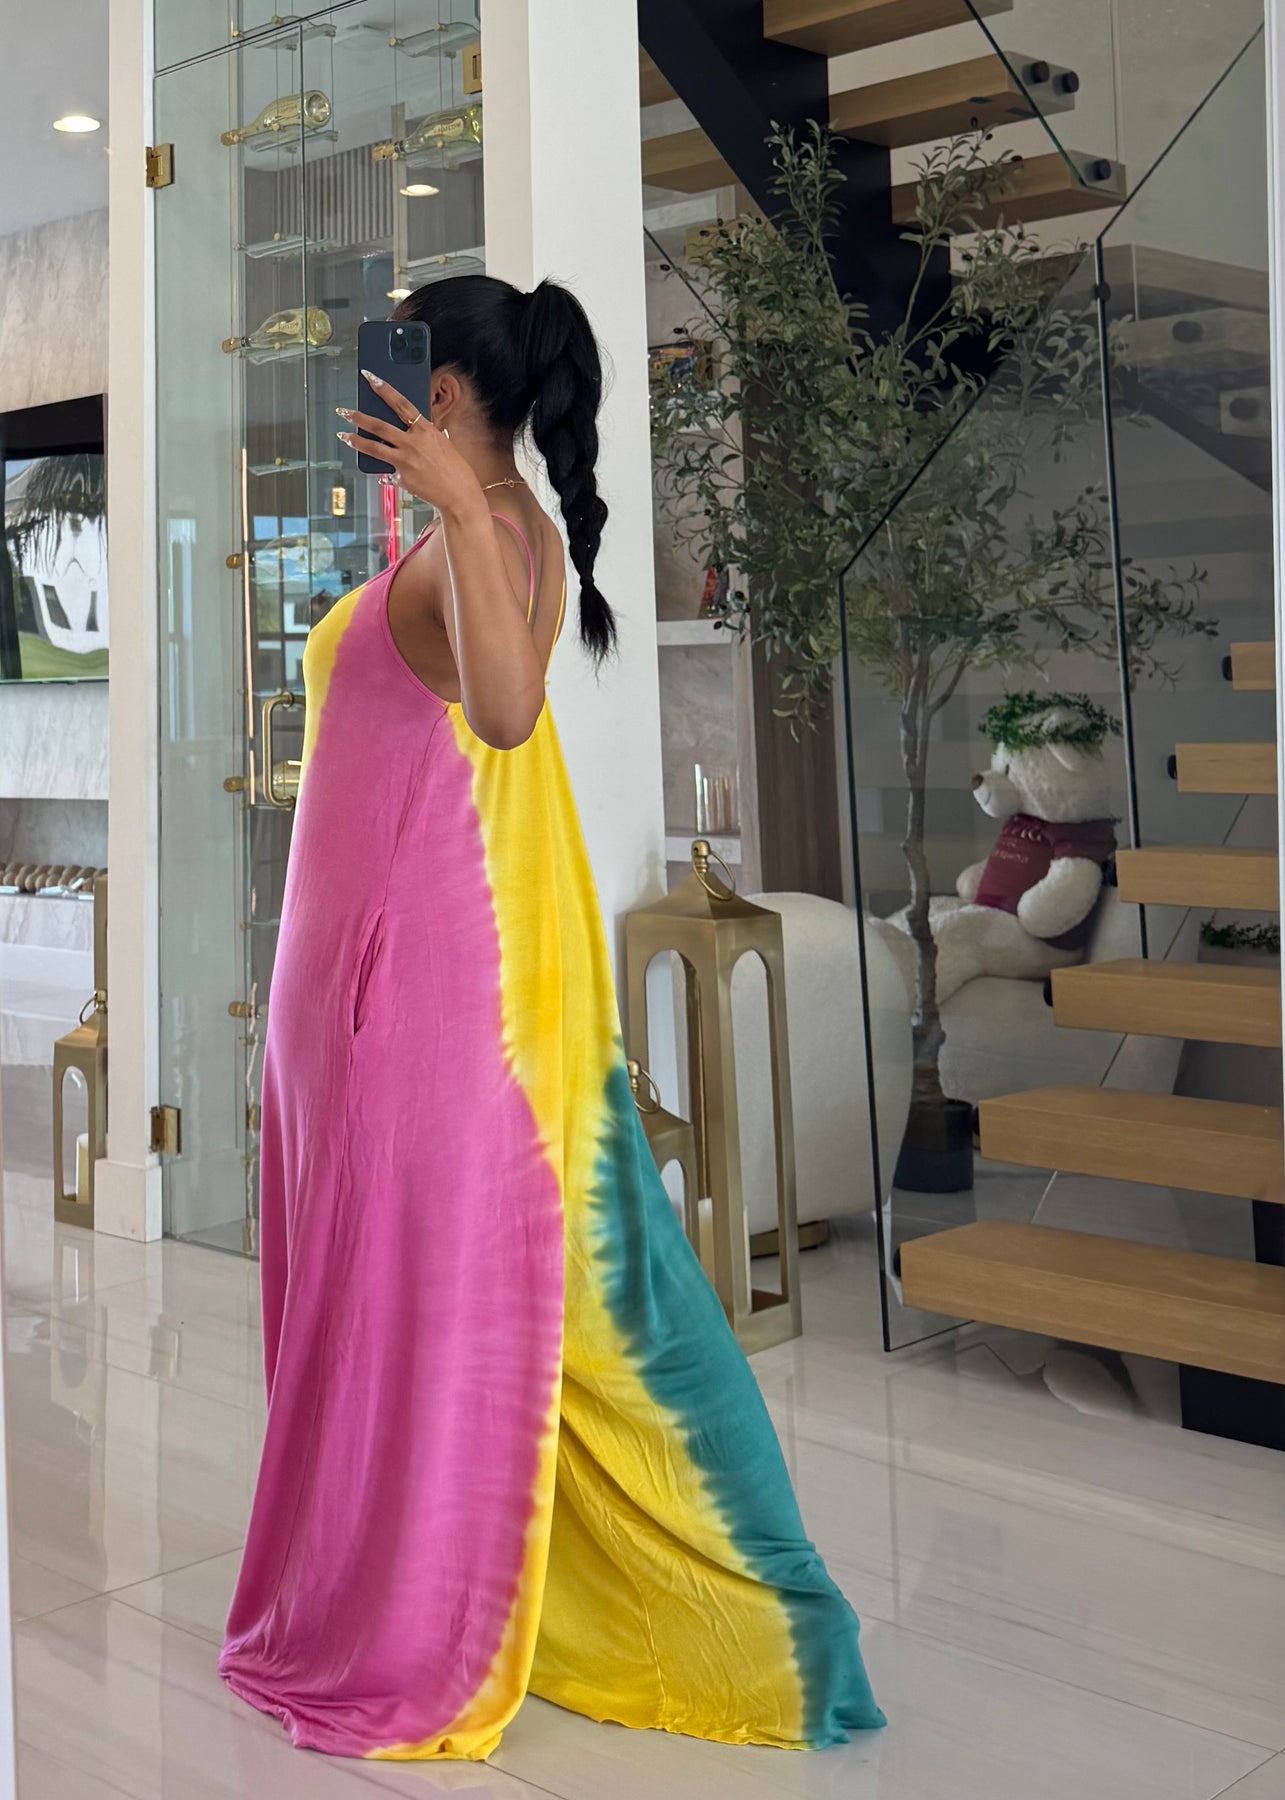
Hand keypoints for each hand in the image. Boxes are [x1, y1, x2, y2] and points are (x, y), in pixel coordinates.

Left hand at [337, 374, 483, 516]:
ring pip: (374, 448)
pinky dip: (386, 472)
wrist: (460, 495)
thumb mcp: (442, 443)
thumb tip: (406, 432)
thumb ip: (422, 436)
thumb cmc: (456, 469)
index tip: (370, 377)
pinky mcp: (402, 478)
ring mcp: (405, 461)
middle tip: (343, 411)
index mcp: (425, 430)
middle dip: (358, 416)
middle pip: (379, 426)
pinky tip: (383, 474)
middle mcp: (413, 443)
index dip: (383, 388)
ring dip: (356, 440)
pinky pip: (388, 473)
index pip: (400, 403)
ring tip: (343, 435)